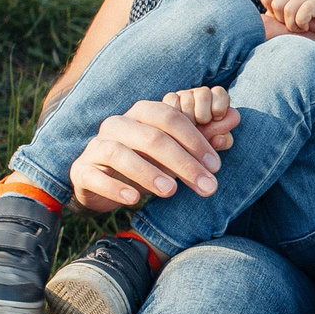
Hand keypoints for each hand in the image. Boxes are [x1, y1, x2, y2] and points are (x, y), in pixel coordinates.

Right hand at [67, 98, 226, 211]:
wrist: (101, 182)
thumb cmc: (145, 162)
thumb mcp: (173, 154)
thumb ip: (200, 142)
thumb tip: (233, 127)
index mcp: (141, 114)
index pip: (170, 118)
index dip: (195, 140)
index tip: (216, 166)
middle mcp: (117, 125)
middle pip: (151, 137)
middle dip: (183, 162)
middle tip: (207, 187)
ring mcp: (96, 147)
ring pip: (119, 153)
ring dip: (147, 172)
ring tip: (171, 191)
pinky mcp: (81, 169)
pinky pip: (95, 175)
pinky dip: (115, 187)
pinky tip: (134, 200)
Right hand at [158, 85, 238, 138]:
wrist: (179, 148)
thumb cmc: (202, 145)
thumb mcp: (215, 144)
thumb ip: (223, 141)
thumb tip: (220, 138)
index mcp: (215, 101)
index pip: (219, 92)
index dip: (219, 106)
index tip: (216, 119)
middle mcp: (199, 95)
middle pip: (203, 93)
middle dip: (203, 114)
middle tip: (200, 126)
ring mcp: (184, 96)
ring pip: (187, 98)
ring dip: (189, 117)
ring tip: (189, 129)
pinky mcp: (170, 99)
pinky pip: (172, 101)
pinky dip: (176, 115)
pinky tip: (177, 126)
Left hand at [261, 0, 314, 30]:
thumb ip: (292, 3)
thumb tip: (273, 19)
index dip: (268, 2)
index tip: (280, 14)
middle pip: (276, 4)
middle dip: (280, 20)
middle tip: (293, 25)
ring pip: (286, 9)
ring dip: (291, 25)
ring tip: (302, 28)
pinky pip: (302, 13)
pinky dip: (302, 24)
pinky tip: (309, 27)